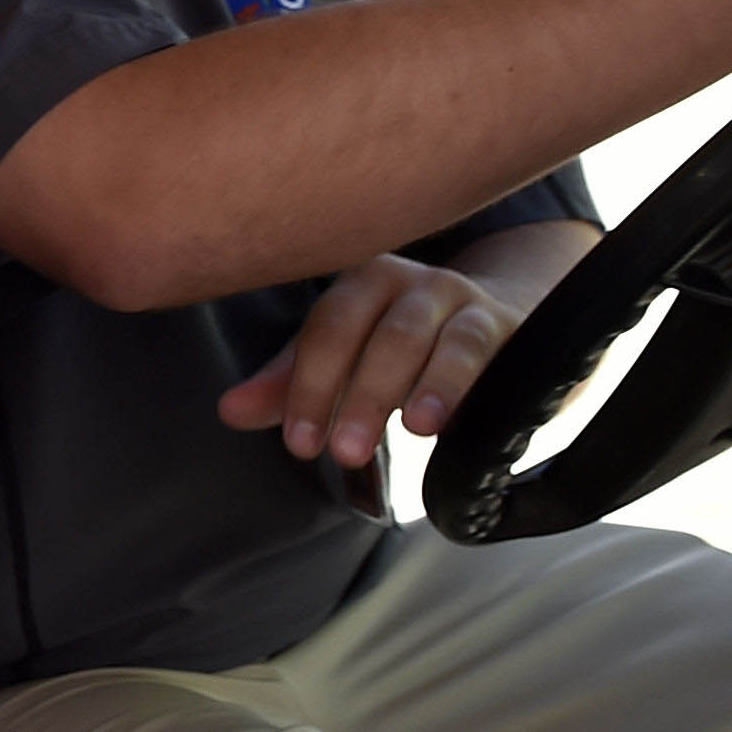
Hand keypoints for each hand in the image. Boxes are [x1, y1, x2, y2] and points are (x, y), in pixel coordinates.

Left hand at [219, 249, 537, 469]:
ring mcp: (459, 297)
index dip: (309, 384)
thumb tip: (230, 410)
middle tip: (345, 450)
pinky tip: (445, 420)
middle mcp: (409, 281)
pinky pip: (478, 346)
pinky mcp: (501, 324)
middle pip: (381, 331)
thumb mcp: (341, 365)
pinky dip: (461, 382)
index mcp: (359, 284)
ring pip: (433, 336)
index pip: (328, 327)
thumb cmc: (398, 350)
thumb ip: (288, 388)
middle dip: (361, 394)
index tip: (300, 441)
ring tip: (411, 430)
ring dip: (421, 385)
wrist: (493, 333)